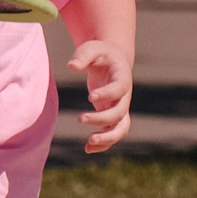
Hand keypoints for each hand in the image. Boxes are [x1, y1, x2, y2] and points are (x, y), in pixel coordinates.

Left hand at [68, 37, 131, 152]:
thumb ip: (82, 55)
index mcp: (122, 77)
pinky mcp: (113, 116)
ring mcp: (121, 107)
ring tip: (88, 143)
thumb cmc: (101, 54)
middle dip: (102, 118)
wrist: (113, 61)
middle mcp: (125, 95)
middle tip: (80, 118)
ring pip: (121, 128)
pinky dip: (103, 144)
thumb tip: (72, 66)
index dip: (108, 94)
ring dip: (107, 138)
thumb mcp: (92, 48)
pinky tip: (87, 149)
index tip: (91, 96)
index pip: (119, 88)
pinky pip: (113, 133)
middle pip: (120, 112)